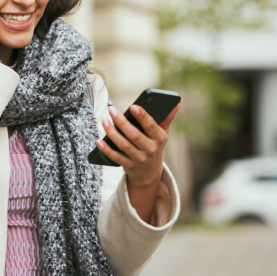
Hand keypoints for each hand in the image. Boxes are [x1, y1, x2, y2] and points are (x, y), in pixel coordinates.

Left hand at [95, 103, 180, 222]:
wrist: (150, 173)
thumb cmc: (155, 146)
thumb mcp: (163, 133)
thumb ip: (167, 118)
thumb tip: (177, 102)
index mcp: (159, 138)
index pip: (151, 126)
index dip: (143, 116)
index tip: (133, 106)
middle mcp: (150, 150)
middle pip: (134, 135)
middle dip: (122, 122)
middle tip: (111, 110)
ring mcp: (139, 159)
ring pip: (124, 145)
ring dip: (112, 133)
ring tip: (104, 120)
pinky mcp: (128, 166)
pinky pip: (116, 157)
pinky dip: (106, 150)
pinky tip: (99, 141)